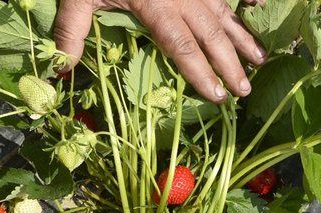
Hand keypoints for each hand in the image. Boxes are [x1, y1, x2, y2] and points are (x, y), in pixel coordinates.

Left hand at [54, 0, 266, 103]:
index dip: (201, 74)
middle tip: (244, 92)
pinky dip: (242, 5)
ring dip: (244, 39)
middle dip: (231, 65)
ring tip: (261, 61)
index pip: (183, 47)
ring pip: (225, 14)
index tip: (216, 96)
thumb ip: (70, 31)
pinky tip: (255, 14)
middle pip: (212, 36)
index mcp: (156, 6)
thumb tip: (59, 70)